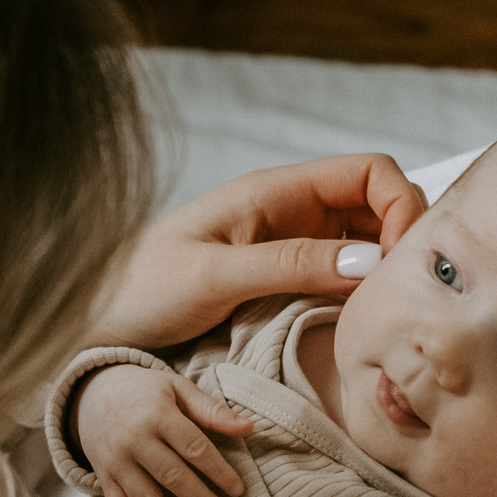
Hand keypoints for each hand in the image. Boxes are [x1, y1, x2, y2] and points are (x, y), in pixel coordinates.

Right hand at [75, 366, 256, 496]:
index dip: (218, 470)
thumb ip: (211, 410)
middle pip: (172, 476)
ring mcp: (118, 462)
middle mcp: (135, 440)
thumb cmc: (145, 391)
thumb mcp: (177, 388)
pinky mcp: (105, 478)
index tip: (238, 490)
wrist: (93, 392)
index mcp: (158, 415)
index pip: (194, 447)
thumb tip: (249, 428)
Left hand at [91, 155, 424, 351]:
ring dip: (385, 270)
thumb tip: (369, 263)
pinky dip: (362, 295)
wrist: (94, 319)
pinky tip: (360, 324)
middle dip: (403, 239)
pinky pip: (341, 278)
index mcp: (276, 191)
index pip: (369, 171)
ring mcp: (289, 246)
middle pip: (378, 206)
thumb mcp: (214, 276)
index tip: (399, 261)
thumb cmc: (139, 289)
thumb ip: (289, 265)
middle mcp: (291, 212)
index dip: (401, 205)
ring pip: (366, 245)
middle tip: (401, 294)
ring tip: (387, 314)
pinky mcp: (282, 282)